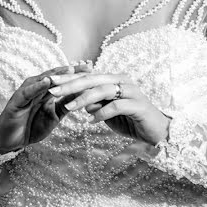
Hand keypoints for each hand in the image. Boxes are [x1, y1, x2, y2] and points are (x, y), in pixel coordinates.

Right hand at [0, 63, 91, 153]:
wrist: (10, 140)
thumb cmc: (30, 127)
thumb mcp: (52, 117)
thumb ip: (64, 105)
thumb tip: (81, 96)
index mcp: (45, 92)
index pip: (62, 80)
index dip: (76, 74)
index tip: (92, 69)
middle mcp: (35, 89)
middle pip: (54, 76)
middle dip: (70, 71)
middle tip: (86, 65)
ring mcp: (25, 94)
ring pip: (41, 81)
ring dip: (55, 74)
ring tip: (69, 69)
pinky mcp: (16, 101)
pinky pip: (27, 92)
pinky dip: (37, 86)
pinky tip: (46, 81)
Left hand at [48, 72, 170, 145]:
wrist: (156, 131)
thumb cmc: (129, 120)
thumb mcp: (106, 112)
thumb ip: (93, 104)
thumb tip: (76, 102)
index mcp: (113, 79)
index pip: (86, 75)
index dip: (67, 78)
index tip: (49, 82)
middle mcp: (122, 81)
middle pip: (92, 79)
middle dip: (70, 84)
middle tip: (53, 90)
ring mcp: (131, 91)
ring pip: (103, 90)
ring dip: (83, 99)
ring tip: (68, 107)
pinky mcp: (138, 105)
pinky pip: (117, 106)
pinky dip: (102, 113)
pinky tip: (91, 120)